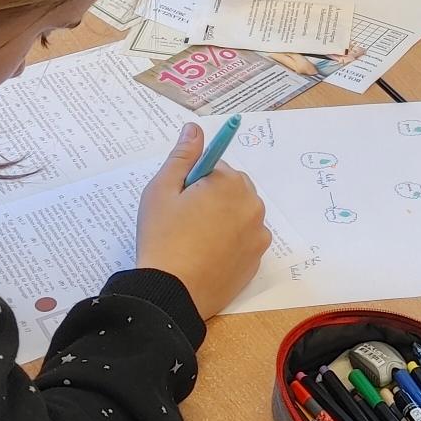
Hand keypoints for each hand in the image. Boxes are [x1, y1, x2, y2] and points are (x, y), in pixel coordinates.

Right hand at [134, 123, 271, 318]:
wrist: (172, 292)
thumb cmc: (163, 238)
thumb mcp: (162, 190)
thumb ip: (182, 156)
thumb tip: (194, 128)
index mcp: (231, 183)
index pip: (215, 166)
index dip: (193, 181)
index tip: (179, 200)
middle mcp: (252, 205)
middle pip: (232, 188)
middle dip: (212, 196)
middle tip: (183, 219)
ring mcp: (258, 234)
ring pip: (240, 213)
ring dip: (223, 218)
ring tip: (194, 240)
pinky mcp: (257, 259)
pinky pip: (245, 238)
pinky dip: (231, 241)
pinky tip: (207, 254)